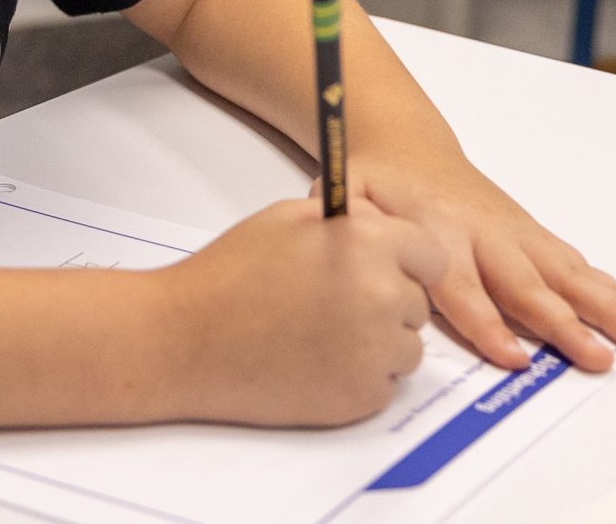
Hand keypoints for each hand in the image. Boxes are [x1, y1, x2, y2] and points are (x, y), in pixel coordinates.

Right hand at [155, 197, 444, 425]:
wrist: (185, 340)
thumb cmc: (229, 275)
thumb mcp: (290, 218)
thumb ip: (350, 220)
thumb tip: (383, 227)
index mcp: (369, 245)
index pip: (430, 256)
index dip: (404, 263)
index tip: (385, 271)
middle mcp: (383, 297)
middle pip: (418, 305)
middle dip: (387, 304)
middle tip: (336, 305)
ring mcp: (374, 352)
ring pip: (406, 350)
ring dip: (378, 344)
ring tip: (322, 335)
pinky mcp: (359, 397)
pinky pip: (383, 386)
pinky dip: (358, 378)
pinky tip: (314, 363)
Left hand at [352, 154, 615, 373]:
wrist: (408, 147)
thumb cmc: (376, 183)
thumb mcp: (346, 196)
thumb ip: (347, 223)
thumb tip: (348, 242)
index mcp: (438, 231)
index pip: (464, 286)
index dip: (488, 324)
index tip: (516, 357)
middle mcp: (484, 233)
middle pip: (527, 286)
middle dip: (565, 324)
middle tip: (599, 358)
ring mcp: (514, 233)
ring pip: (564, 273)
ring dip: (604, 306)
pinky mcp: (531, 234)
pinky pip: (572, 262)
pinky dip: (605, 287)